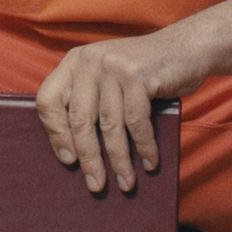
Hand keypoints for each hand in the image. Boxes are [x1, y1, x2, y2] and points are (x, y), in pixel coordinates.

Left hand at [35, 29, 208, 194]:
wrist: (184, 48)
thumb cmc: (142, 73)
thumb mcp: (106, 78)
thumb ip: (88, 100)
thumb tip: (74, 152)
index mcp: (74, 62)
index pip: (48, 100)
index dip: (55, 133)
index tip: (68, 159)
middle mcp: (89, 61)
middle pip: (79, 118)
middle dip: (89, 157)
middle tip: (96, 183)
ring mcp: (113, 67)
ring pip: (109, 125)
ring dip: (119, 160)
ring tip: (125, 182)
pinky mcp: (138, 75)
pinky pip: (136, 121)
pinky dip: (144, 146)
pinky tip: (149, 162)